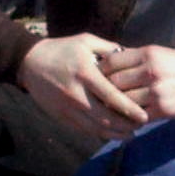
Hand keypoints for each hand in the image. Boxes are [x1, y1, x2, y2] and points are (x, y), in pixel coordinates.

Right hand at [18, 34, 147, 140]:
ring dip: (115, 134)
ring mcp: (67, 107)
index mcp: (85, 74)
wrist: (29, 62)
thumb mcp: (86, 41)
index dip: (130, 110)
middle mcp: (76, 94)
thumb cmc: (62, 49)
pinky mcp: (60, 116)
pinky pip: (83, 129)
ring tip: (130, 134)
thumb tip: (132, 55)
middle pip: (106, 118)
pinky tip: (112, 133)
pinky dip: (100, 134)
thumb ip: (109, 49)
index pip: (112, 97)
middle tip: (141, 126)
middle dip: (126, 126)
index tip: (145, 116)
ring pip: (95, 128)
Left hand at [98, 44, 174, 119]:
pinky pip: (137, 116)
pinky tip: (125, 117)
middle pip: (113, 83)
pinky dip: (129, 117)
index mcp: (147, 54)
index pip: (111, 62)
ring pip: (123, 101)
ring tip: (108, 108)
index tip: (95, 77)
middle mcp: (150, 71)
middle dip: (104, 90)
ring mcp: (156, 92)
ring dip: (115, 106)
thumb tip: (105, 64)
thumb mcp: (158, 53)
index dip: (100, 70)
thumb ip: (134, 59)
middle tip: (96, 95)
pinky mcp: (163, 109)